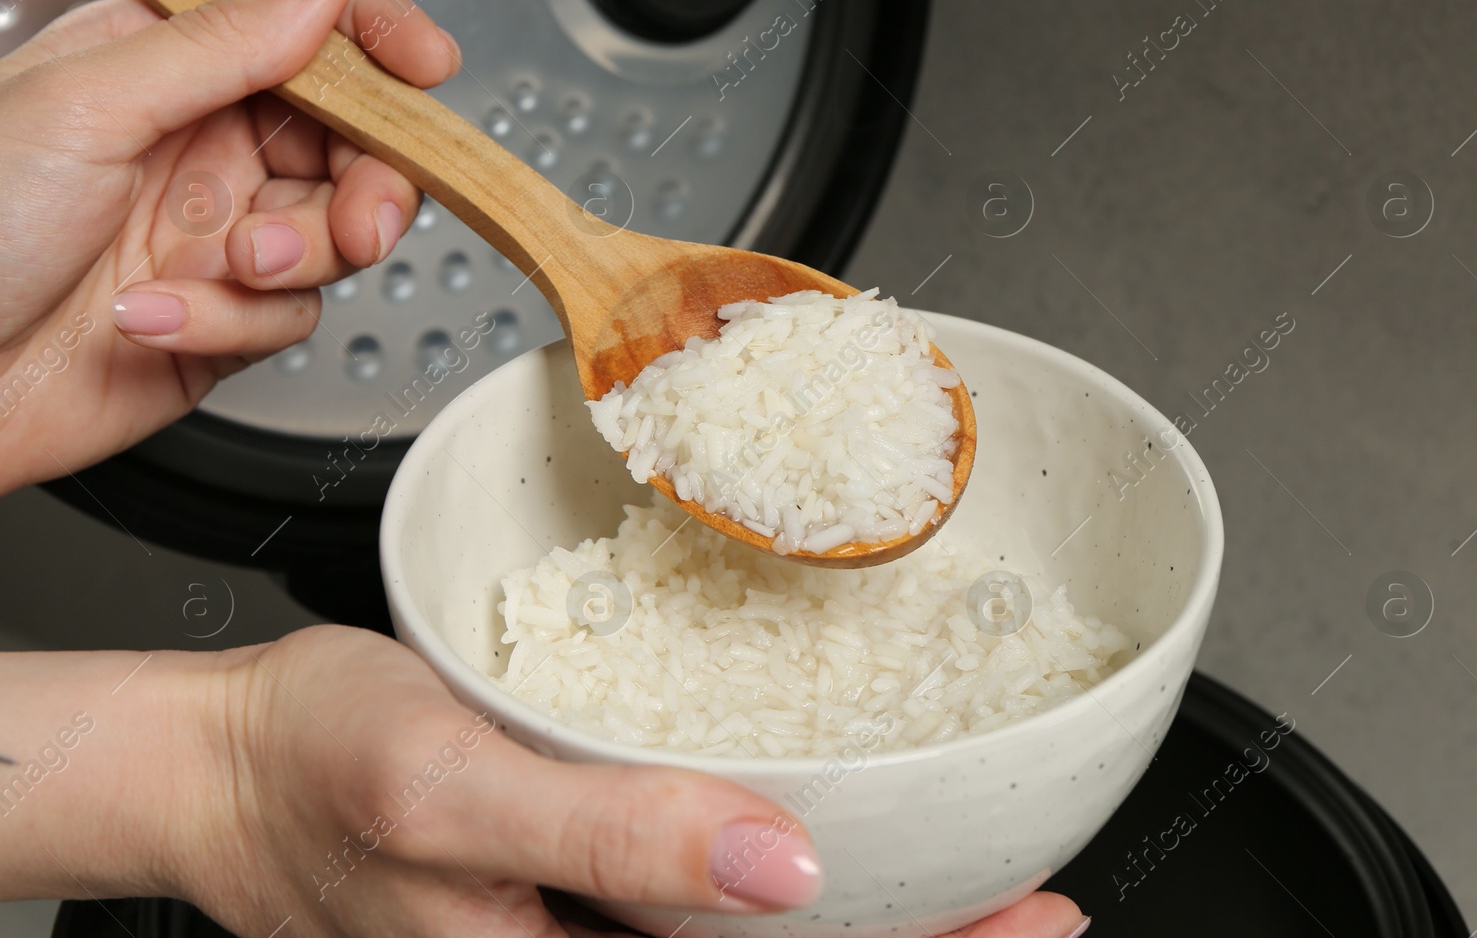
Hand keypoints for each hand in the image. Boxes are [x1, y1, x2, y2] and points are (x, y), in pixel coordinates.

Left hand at [0, 0, 457, 493]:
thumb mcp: (94, 103)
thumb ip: (226, 41)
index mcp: (166, 68)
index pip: (304, 35)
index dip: (376, 46)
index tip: (426, 68)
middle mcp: (201, 149)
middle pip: (350, 148)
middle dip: (369, 184)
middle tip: (362, 217)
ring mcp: (215, 238)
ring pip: (335, 240)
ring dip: (292, 259)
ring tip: (229, 265)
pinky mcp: (223, 323)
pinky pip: (286, 320)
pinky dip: (230, 323)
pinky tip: (153, 318)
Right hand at [171, 625, 1088, 937]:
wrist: (231, 762)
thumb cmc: (314, 767)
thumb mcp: (452, 791)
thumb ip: (612, 839)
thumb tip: (780, 870)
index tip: (1028, 921)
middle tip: (1038, 905)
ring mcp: (593, 936)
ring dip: (869, 916)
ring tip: (975, 881)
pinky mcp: (585, 891)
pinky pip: (702, 903)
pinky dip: (785, 880)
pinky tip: (831, 846)